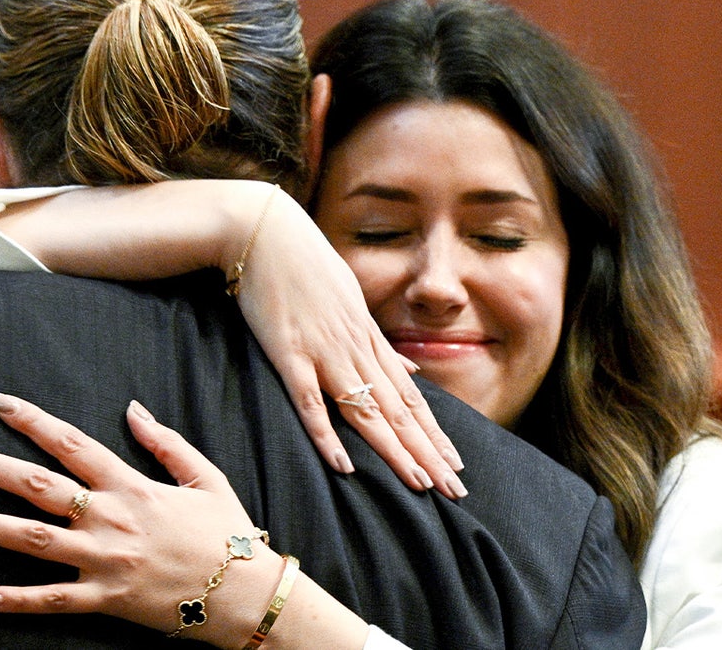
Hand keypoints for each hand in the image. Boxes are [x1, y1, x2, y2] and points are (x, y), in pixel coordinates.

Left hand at [0, 394, 284, 646]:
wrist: (244, 594)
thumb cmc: (226, 534)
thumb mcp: (204, 477)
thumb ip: (165, 442)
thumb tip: (132, 409)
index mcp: (131, 486)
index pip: (71, 444)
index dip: (33, 421)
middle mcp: (110, 519)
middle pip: (38, 487)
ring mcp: (104, 560)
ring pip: (33, 540)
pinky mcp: (105, 599)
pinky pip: (54, 599)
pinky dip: (18, 599)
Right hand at [225, 188, 465, 498]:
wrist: (265, 232)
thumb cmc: (306, 266)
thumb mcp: (354, 300)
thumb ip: (380, 342)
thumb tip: (412, 371)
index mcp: (369, 340)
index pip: (410, 397)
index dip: (433, 434)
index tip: (455, 466)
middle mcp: (355, 350)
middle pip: (398, 412)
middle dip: (428, 453)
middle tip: (455, 490)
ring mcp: (324, 352)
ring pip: (366, 411)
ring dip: (394, 451)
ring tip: (419, 484)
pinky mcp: (289, 354)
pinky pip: (309, 402)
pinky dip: (326, 435)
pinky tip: (342, 464)